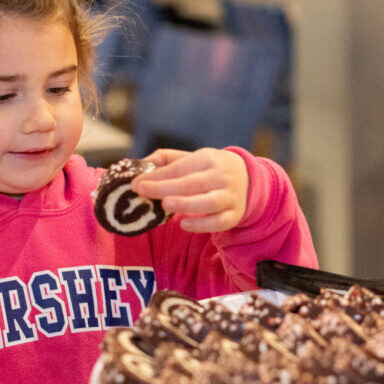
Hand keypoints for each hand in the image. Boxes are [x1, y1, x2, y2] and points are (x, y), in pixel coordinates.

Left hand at [131, 148, 248, 232]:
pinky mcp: (234, 215)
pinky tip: (184, 224)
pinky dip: (202, 225)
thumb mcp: (192, 158)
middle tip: (144, 192)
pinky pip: (219, 222)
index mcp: (208, 158)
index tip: (137, 184)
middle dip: (166, 188)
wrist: (247, 179)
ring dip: (186, 204)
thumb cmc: (209, 170)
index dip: (157, 176)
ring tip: (165, 205)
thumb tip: (139, 167)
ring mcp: (229, 196)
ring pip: (209, 202)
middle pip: (193, 183)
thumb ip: (165, 160)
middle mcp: (221, 176)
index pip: (180, 167)